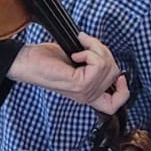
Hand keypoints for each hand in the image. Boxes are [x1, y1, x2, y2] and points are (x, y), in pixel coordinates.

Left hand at [8, 35, 129, 115]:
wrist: (26, 61)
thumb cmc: (46, 59)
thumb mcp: (76, 61)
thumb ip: (94, 63)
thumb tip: (106, 54)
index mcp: (88, 92)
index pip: (114, 104)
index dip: (124, 91)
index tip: (119, 77)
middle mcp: (87, 95)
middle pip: (115, 72)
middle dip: (104, 51)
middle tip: (85, 45)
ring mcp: (84, 92)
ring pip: (108, 66)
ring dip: (95, 49)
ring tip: (79, 49)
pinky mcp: (79, 84)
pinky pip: (98, 64)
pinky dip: (89, 52)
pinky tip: (75, 54)